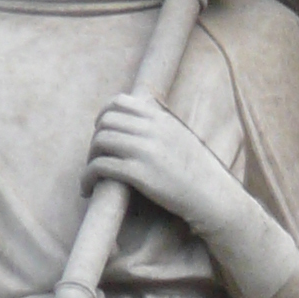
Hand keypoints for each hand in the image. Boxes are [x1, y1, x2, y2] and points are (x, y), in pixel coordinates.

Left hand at [84, 92, 240, 241]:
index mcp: (161, 119)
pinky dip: (87, 176)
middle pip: (106, 121)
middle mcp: (152, 130)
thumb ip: (159, 126)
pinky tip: (87, 188)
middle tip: (95, 157)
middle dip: (94, 138)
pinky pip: (101, 166)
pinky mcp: (139, 174)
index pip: (120, 101)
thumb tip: (138, 120)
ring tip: (91, 174)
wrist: (211, 195)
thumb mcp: (181, 137)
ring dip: (89, 158)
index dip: (103, 114)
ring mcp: (145, 151)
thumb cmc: (196, 172)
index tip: (100, 129)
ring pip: (100, 141)